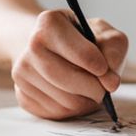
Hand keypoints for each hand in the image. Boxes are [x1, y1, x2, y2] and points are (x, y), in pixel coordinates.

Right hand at [10, 9, 127, 119]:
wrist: (54, 48)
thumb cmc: (84, 40)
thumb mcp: (104, 34)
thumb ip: (113, 50)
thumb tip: (110, 82)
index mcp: (49, 22)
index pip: (77, 51)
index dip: (97, 64)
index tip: (105, 70)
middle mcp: (31, 46)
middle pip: (66, 79)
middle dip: (92, 88)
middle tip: (104, 89)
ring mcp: (22, 72)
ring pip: (63, 100)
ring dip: (85, 101)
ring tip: (91, 92)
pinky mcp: (23, 95)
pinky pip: (55, 113)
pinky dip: (72, 111)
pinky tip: (76, 97)